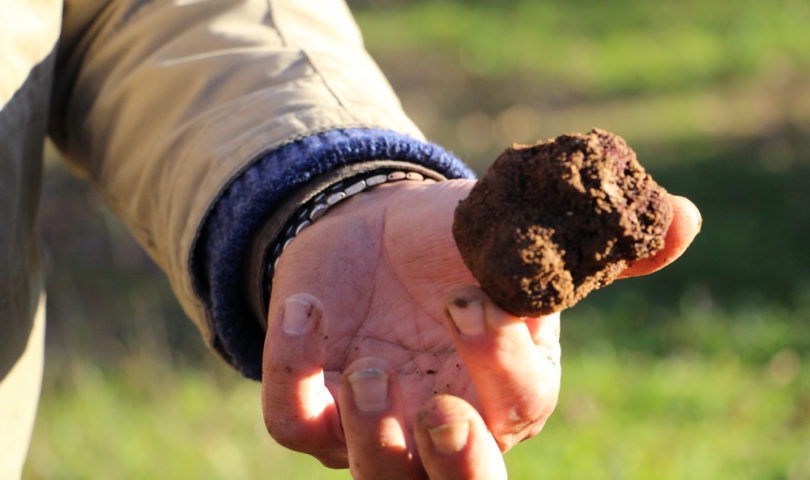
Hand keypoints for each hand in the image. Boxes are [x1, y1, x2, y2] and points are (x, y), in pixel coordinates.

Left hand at [261, 179, 699, 477]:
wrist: (374, 229)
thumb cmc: (456, 243)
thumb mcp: (517, 237)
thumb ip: (590, 244)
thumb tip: (684, 218)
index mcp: (505, 387)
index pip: (516, 407)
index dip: (497, 366)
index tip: (469, 301)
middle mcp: (444, 421)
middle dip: (453, 466)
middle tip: (437, 411)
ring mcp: (375, 422)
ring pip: (375, 476)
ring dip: (371, 433)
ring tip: (366, 365)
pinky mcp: (313, 403)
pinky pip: (294, 418)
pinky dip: (294, 371)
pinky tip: (305, 311)